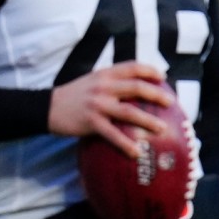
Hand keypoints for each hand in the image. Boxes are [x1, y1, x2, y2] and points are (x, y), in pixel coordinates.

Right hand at [48, 61, 175, 157]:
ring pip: (129, 112)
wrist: (47, 106)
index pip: (132, 67)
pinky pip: (113, 134)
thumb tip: (135, 88)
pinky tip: (136, 152)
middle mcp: (103, 86)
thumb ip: (111, 81)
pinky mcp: (91, 122)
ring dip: (148, 121)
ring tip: (162, 129)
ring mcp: (97, 104)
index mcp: (105, 74)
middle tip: (171, 103)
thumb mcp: (92, 80)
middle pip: (136, 87)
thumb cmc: (74, 95)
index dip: (150, 70)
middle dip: (156, 94)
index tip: (163, 77)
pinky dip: (126, 144)